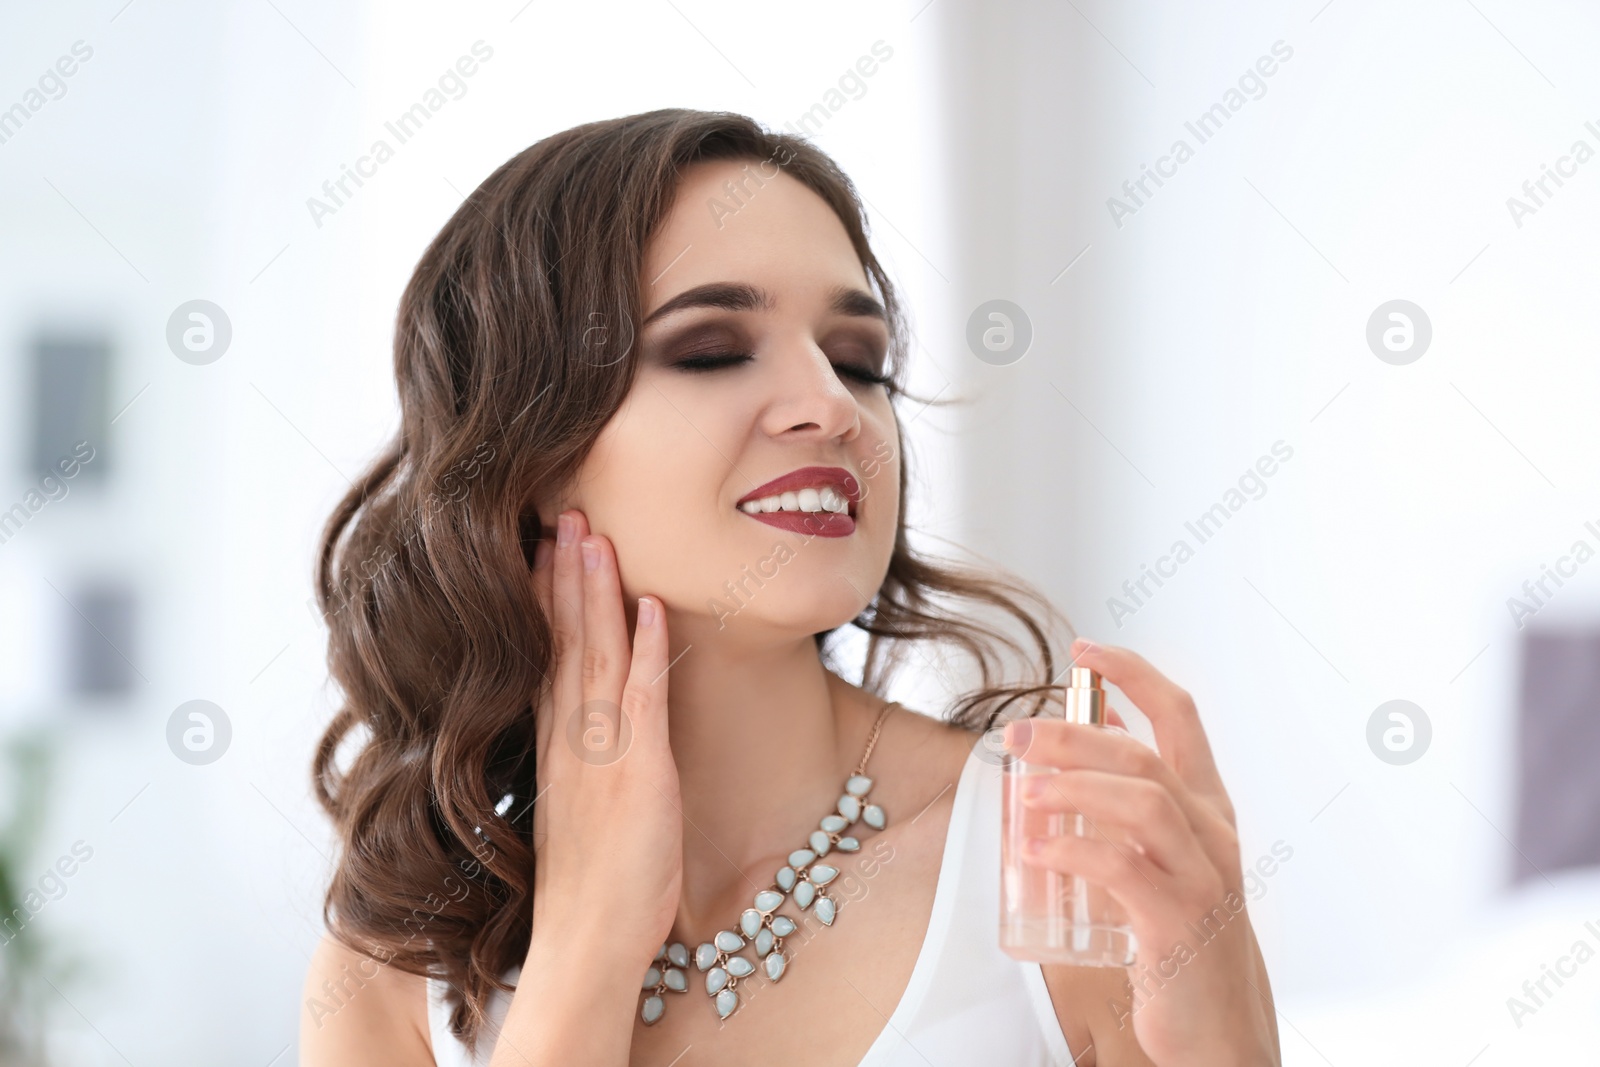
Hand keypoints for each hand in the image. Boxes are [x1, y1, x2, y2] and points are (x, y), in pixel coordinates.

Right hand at [528, 508, 682, 968]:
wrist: (586, 944)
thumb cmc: (588, 890)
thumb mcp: (578, 814)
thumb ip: (581, 766)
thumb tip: (589, 737)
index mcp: (556, 749)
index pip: (546, 656)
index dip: (545, 599)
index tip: (541, 549)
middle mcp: (571, 741)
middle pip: (564, 641)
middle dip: (564, 574)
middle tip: (563, 514)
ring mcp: (602, 754)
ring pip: (595, 655)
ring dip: (596, 592)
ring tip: (594, 535)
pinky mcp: (639, 773)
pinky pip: (642, 698)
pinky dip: (646, 649)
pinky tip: (649, 606)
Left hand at [1007, 638, 1278, 1066]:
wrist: (1222, 1028)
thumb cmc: (1179, 939)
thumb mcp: (1158, 862)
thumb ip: (1123, 815)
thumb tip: (1060, 760)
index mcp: (1207, 808)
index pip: (1181, 717)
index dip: (1134, 674)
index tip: (1086, 652)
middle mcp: (1211, 833)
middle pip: (1145, 754)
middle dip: (1076, 732)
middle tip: (1019, 733)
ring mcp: (1201, 876)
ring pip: (1142, 800)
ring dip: (1073, 785)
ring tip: (1023, 789)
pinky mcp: (1179, 923)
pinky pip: (1124, 869)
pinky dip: (1073, 849)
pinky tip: (1034, 847)